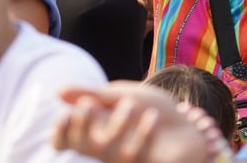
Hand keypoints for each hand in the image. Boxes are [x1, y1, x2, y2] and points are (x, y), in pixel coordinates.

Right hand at [53, 82, 211, 162]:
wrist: (188, 127)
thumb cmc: (151, 111)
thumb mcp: (123, 96)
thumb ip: (95, 94)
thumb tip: (58, 92)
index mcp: (96, 129)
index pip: (64, 141)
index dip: (59, 132)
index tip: (64, 113)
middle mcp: (106, 148)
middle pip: (82, 145)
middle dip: (80, 125)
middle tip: (87, 103)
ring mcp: (125, 159)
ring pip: (109, 150)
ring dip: (117, 124)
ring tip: (131, 104)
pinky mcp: (146, 162)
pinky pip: (138, 155)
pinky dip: (144, 134)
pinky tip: (152, 116)